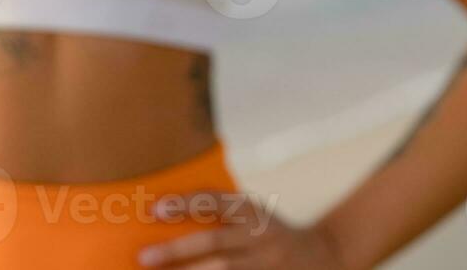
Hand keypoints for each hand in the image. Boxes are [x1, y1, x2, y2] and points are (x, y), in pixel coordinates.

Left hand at [136, 189, 348, 268]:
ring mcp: (269, 266)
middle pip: (215, 245)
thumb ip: (215, 209)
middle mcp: (261, 238)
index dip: (185, 204)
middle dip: (177, 252)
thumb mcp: (250, 212)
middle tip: (143, 258)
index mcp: (252, 212)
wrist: (324, 256)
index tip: (153, 210)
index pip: (215, 202)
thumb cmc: (266, 231)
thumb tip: (158, 211)